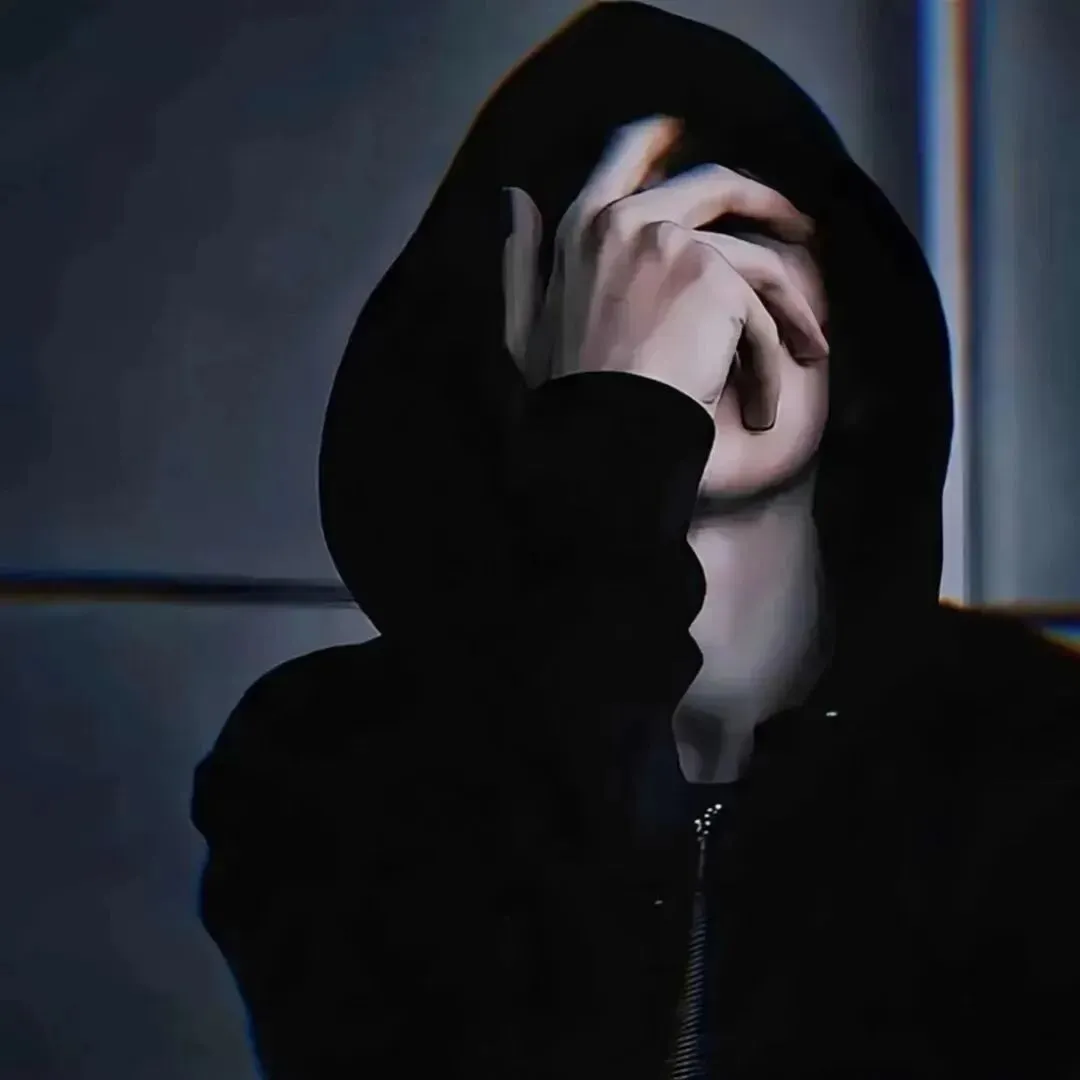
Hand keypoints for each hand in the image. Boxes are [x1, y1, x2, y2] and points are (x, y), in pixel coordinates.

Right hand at [502, 115, 830, 498]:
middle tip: (797, 226)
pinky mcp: (715, 277)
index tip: (690, 136)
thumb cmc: (562, 396)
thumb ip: (519, 262)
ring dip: (790, 309)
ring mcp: (673, 242)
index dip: (659, 137)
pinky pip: (761, 314)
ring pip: (757, 262)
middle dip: (766, 201)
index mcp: (580, 227)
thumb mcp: (522, 328)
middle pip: (716, 183)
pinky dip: (770, 363)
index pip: (624, 153)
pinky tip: (764, 406)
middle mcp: (627, 219)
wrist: (600, 436)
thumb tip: (513, 198)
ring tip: (808, 347)